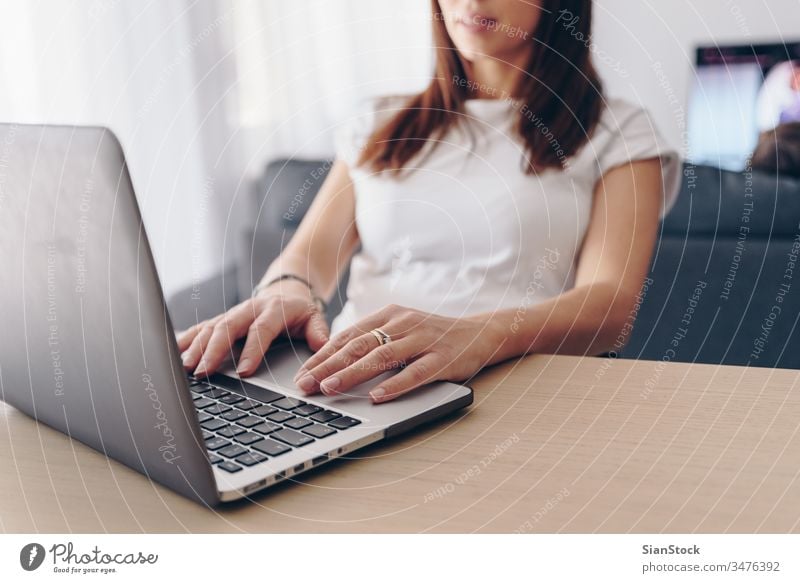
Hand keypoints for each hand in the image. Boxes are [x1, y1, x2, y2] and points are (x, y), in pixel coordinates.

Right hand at [177, 280, 329, 376]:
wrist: (287, 289)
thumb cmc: (300, 310)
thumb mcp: (314, 318)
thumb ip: (318, 332)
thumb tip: (323, 347)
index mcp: (273, 310)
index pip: (261, 331)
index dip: (252, 350)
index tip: (244, 371)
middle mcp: (249, 309)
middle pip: (228, 327)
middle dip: (214, 350)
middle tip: (203, 371)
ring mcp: (233, 313)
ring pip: (211, 327)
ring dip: (197, 346)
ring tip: (186, 366)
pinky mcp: (222, 318)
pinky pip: (201, 327)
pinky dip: (187, 338)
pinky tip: (173, 351)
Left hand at [292, 304, 501, 402]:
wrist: (481, 332)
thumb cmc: (433, 336)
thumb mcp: (400, 330)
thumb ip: (372, 341)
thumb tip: (333, 362)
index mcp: (388, 315)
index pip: (348, 336)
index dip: (322, 356)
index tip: (301, 374)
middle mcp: (403, 324)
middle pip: (358, 346)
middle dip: (327, 366)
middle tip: (304, 384)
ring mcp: (423, 340)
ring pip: (382, 358)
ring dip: (352, 374)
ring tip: (330, 388)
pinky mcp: (442, 358)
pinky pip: (416, 373)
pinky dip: (395, 385)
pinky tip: (377, 396)